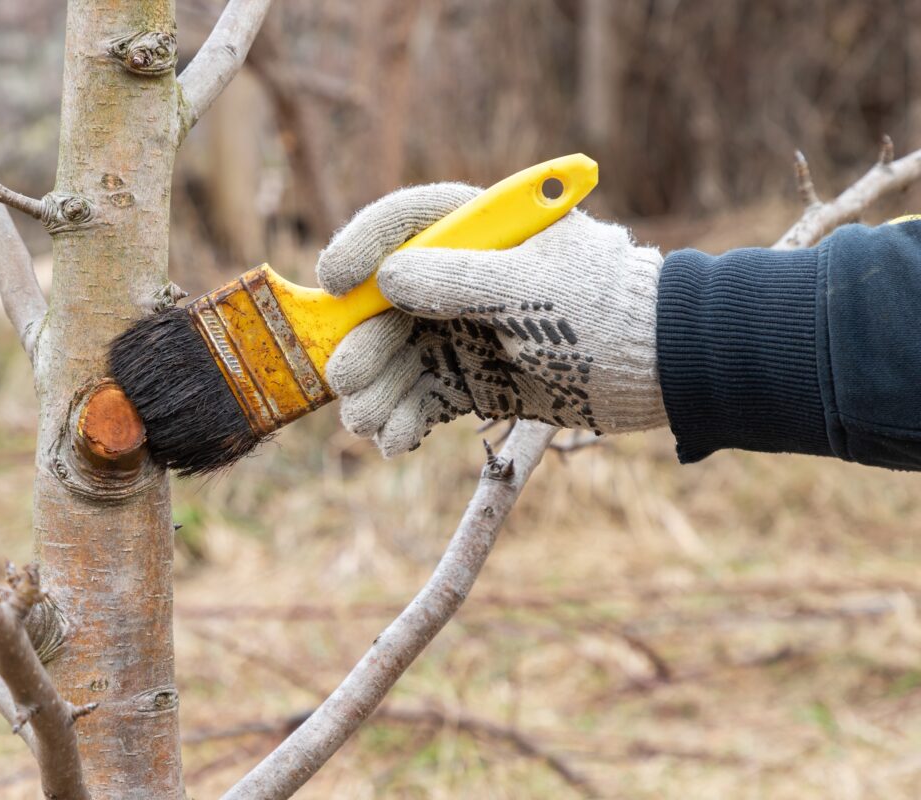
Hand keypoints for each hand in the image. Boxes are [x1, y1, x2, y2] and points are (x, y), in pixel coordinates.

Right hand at [316, 183, 666, 455]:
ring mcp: (469, 331)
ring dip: (377, 389)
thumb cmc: (607, 309)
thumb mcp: (531, 288)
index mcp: (484, 231)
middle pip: (390, 304)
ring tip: (367, 424)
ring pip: (401, 357)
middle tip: (346, 380)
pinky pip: (427, 397)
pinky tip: (394, 439)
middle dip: (365, 344)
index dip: (362, 246)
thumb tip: (386, 279)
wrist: (665, 368)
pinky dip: (406, 418)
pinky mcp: (479, 379)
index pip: (408, 222)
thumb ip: (457, 280)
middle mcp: (465, 278)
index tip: (331, 281)